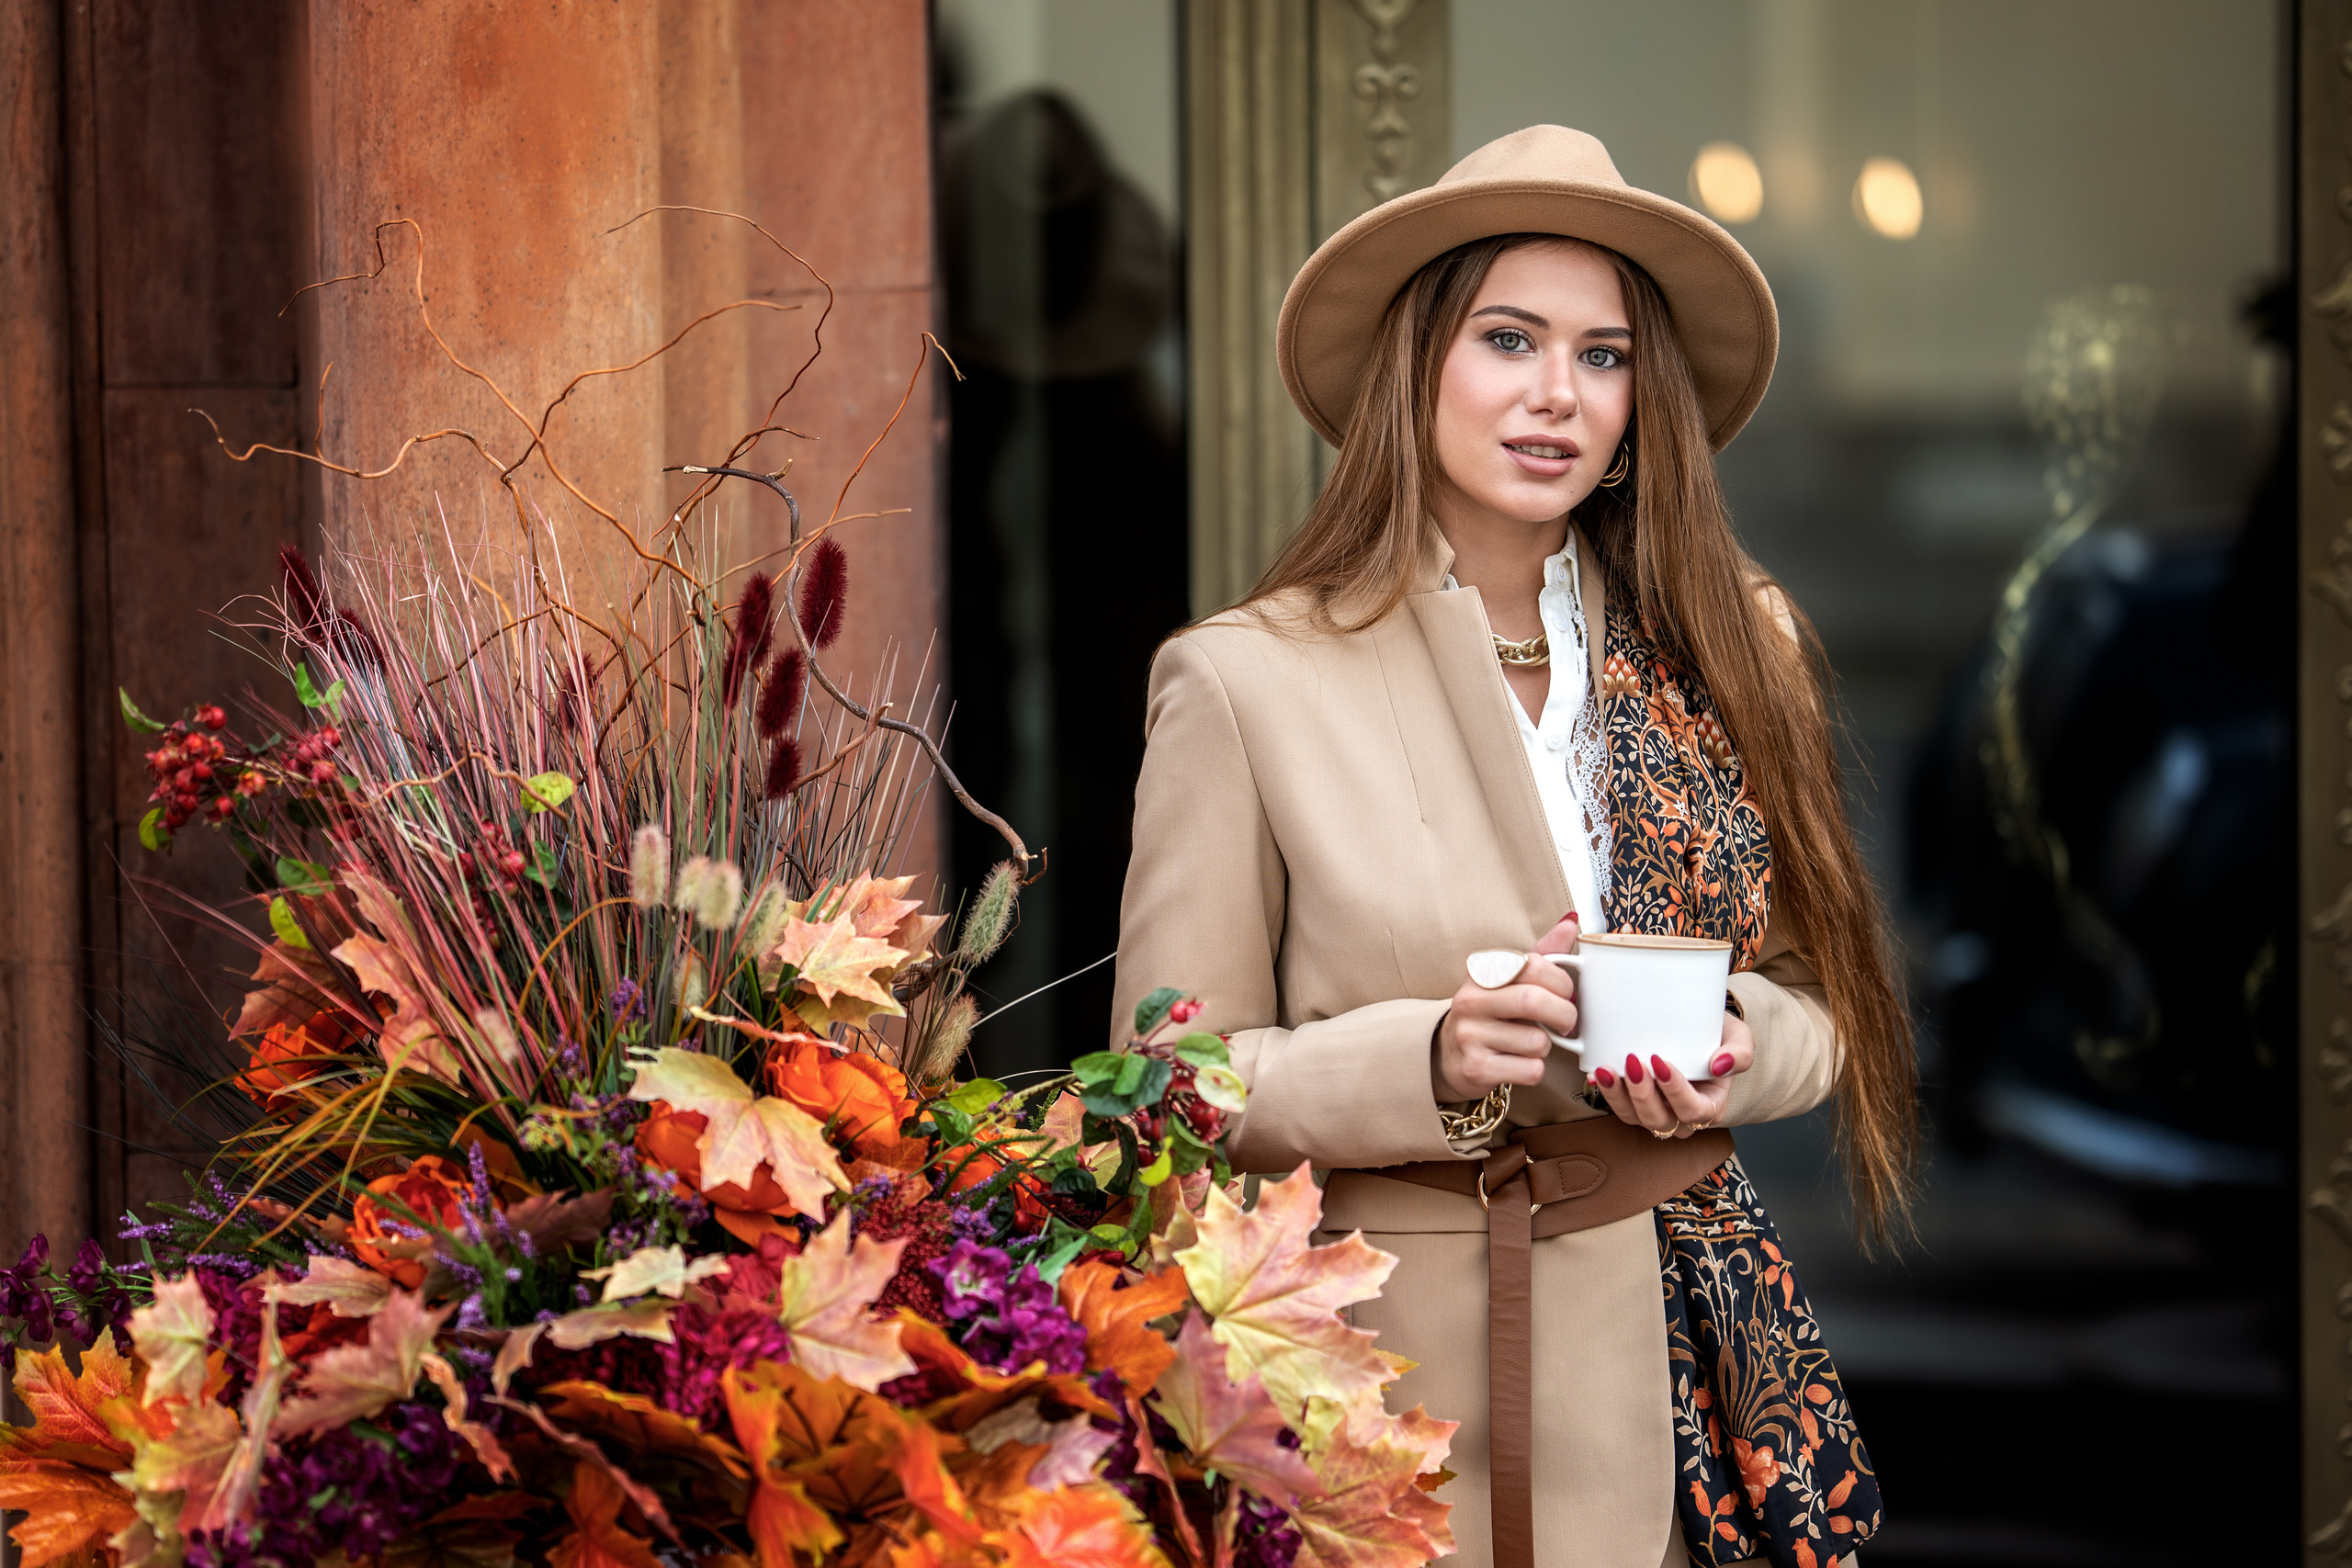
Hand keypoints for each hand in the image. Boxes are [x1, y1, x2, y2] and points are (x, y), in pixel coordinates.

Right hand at [1432, 914, 1581, 1102]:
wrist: (1449, 1055)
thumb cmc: (1491, 1013)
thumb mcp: (1511, 980)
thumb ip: (1543, 953)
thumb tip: (1571, 922)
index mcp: (1481, 972)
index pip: (1533, 965)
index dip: (1562, 982)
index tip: (1565, 994)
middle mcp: (1470, 1000)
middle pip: (1534, 1001)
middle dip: (1564, 1015)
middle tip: (1566, 1022)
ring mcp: (1469, 1035)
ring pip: (1537, 1041)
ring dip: (1547, 1046)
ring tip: (1533, 1043)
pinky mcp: (1476, 1068)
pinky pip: (1530, 1070)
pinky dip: (1536, 1069)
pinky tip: (1520, 1063)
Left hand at [1587, 1009, 1752, 1136]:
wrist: (1698, 1029)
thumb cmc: (1719, 1037)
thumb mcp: (1739, 1038)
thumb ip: (1741, 1053)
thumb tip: (1720, 1066)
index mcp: (1711, 1106)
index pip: (1693, 1111)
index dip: (1676, 1092)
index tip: (1661, 1062)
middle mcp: (1682, 1117)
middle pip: (1660, 1120)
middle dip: (1643, 1094)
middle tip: (1633, 1062)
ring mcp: (1656, 1112)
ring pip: (1635, 1117)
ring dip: (1618, 1096)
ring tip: (1607, 1069)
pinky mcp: (1635, 1103)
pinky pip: (1619, 1107)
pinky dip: (1606, 1091)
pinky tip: (1597, 1074)